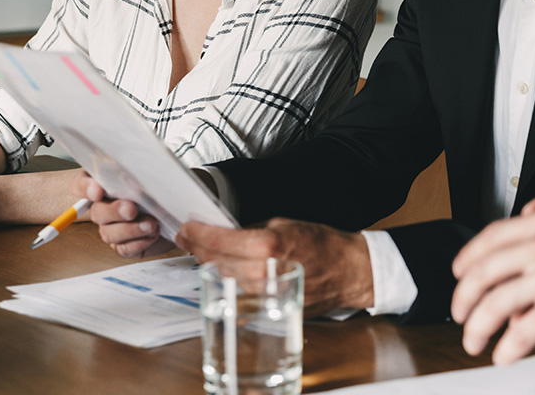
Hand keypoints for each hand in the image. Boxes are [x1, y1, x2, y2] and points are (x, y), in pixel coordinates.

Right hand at [75, 173, 161, 257]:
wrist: (168, 209)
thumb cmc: (153, 187)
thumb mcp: (143, 173)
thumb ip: (130, 172)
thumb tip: (132, 173)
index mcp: (100, 185)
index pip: (81, 184)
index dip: (86, 188)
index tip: (98, 191)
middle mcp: (102, 208)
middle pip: (97, 212)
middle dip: (114, 211)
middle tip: (131, 209)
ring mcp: (111, 229)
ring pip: (109, 233)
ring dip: (130, 230)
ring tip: (151, 224)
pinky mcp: (124, 245)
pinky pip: (124, 249)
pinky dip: (139, 242)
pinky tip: (153, 233)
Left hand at [178, 218, 373, 316]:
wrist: (348, 271)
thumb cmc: (322, 244)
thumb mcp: (284, 224)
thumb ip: (252, 230)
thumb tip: (225, 233)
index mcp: (267, 247)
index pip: (218, 241)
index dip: (197, 234)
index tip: (186, 228)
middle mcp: (262, 274)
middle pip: (215, 263)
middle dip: (197, 248)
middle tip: (188, 238)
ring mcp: (264, 296)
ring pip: (223, 280)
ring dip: (210, 265)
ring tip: (203, 252)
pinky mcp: (267, 309)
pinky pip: (238, 296)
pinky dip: (227, 283)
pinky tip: (223, 272)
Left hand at [451, 195, 534, 364]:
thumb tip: (529, 224)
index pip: (489, 238)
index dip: (467, 259)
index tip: (460, 273)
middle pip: (481, 273)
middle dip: (463, 298)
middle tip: (460, 313)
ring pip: (492, 304)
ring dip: (477, 327)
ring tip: (474, 340)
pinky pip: (520, 332)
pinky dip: (506, 348)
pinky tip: (504, 356)